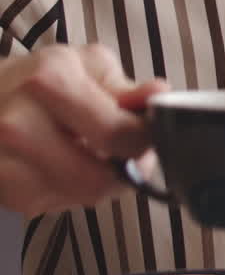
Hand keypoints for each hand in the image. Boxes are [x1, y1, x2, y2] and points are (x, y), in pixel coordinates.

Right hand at [0, 44, 166, 214]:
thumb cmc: (38, 80)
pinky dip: (67, 193)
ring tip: (86, 155)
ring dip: (96, 183)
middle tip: (120, 154)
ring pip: (79, 198)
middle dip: (122, 171)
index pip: (117, 134)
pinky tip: (61, 167)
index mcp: (50, 82)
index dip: (143, 143)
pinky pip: (53, 207)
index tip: (145, 139)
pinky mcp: (0, 188)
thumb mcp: (87, 67)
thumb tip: (159, 94)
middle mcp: (19, 123)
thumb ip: (127, 88)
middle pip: (98, 180)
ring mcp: (3, 161)